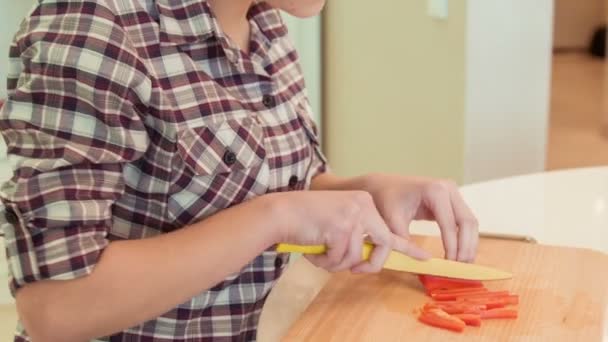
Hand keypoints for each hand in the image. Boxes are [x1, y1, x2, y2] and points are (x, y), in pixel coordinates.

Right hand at [275, 191, 427, 272]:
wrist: (282, 212)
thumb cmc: (307, 221)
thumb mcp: (338, 224)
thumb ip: (356, 238)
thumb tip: (368, 261)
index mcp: (365, 202)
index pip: (392, 229)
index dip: (408, 248)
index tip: (424, 259)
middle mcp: (364, 205)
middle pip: (383, 245)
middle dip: (370, 264)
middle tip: (356, 270)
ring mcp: (354, 215)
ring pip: (356, 256)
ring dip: (336, 262)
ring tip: (319, 253)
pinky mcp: (342, 227)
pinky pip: (339, 259)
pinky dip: (325, 261)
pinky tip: (313, 250)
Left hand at [361, 174, 478, 261]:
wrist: (384, 185)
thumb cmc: (386, 200)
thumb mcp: (392, 221)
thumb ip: (406, 242)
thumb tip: (423, 264)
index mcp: (434, 190)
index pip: (450, 223)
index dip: (452, 246)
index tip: (450, 265)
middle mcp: (448, 188)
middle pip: (467, 221)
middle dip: (465, 246)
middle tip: (460, 268)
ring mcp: (453, 193)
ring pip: (470, 222)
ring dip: (469, 244)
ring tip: (462, 264)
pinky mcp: (453, 200)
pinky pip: (465, 221)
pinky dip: (464, 238)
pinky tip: (460, 254)